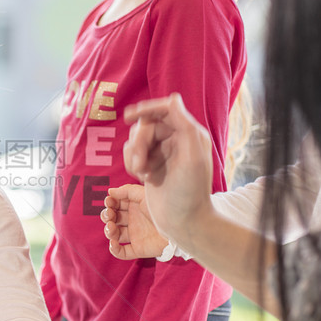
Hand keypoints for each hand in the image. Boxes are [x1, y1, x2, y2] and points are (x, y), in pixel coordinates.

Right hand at [102, 184, 168, 259]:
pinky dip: (115, 250)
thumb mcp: (143, 194)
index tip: (109, 201)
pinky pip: (122, 252)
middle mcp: (133, 221)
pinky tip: (114, 243)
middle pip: (113, 219)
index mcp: (133, 207)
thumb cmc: (161, 208)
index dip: (109, 203)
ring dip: (108, 231)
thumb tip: (110, 192)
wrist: (176, 226)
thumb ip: (126, 191)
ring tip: (112, 227)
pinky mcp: (138, 248)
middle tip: (110, 215)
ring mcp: (135, 235)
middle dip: (107, 216)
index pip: (116, 205)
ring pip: (114, 235)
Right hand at [123, 94, 213, 245]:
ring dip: (133, 155)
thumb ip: (184, 125)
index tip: (128, 116)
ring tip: (141, 174)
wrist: (182, 221)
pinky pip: (131, 153)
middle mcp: (176, 140)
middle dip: (138, 143)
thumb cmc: (190, 192)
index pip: (165, 110)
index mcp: (190, 134)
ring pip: (135, 139)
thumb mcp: (191, 157)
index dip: (146, 109)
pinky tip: (141, 178)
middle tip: (139, 164)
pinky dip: (131, 163)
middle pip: (146, 126)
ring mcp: (162, 153)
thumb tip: (173, 98)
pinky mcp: (150, 164)